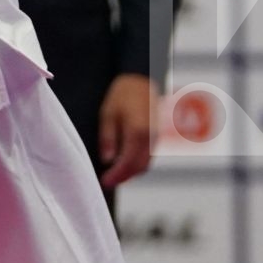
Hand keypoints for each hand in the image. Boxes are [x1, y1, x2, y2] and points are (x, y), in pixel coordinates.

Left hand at [99, 73, 156, 188]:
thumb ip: (108, 138)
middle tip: (108, 181)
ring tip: (114, 175)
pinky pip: (149, 156)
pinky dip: (138, 164)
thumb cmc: (122, 95)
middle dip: (124, 177)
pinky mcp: (158, 136)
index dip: (116, 176)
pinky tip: (125, 164)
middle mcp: (151, 138)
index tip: (104, 182)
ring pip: (146, 164)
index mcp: (138, 132)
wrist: (142, 80)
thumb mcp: (108, 114)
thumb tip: (107, 160)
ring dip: (132, 173)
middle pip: (140, 167)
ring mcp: (157, 138)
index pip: (128, 163)